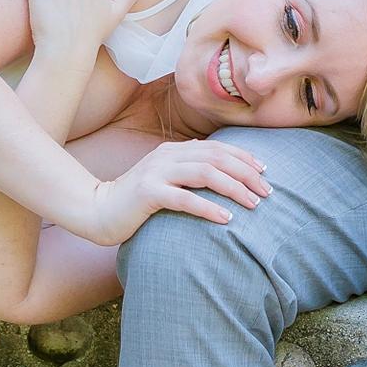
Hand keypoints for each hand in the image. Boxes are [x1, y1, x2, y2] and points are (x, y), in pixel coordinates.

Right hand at [58, 139, 271, 246]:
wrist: (98, 210)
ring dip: (234, 188)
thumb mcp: (166, 182)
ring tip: (254, 204)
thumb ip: (190, 176)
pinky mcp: (148, 193)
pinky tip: (226, 218)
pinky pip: (185, 198)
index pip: (217, 148)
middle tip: (267, 192)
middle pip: (217, 158)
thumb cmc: (137, 202)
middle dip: (246, 174)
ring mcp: (156, 172)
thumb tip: (226, 181)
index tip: (265, 172)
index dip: (244, 158)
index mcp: (174, 150)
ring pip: (205, 174)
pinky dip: (209, 207)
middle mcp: (167, 156)